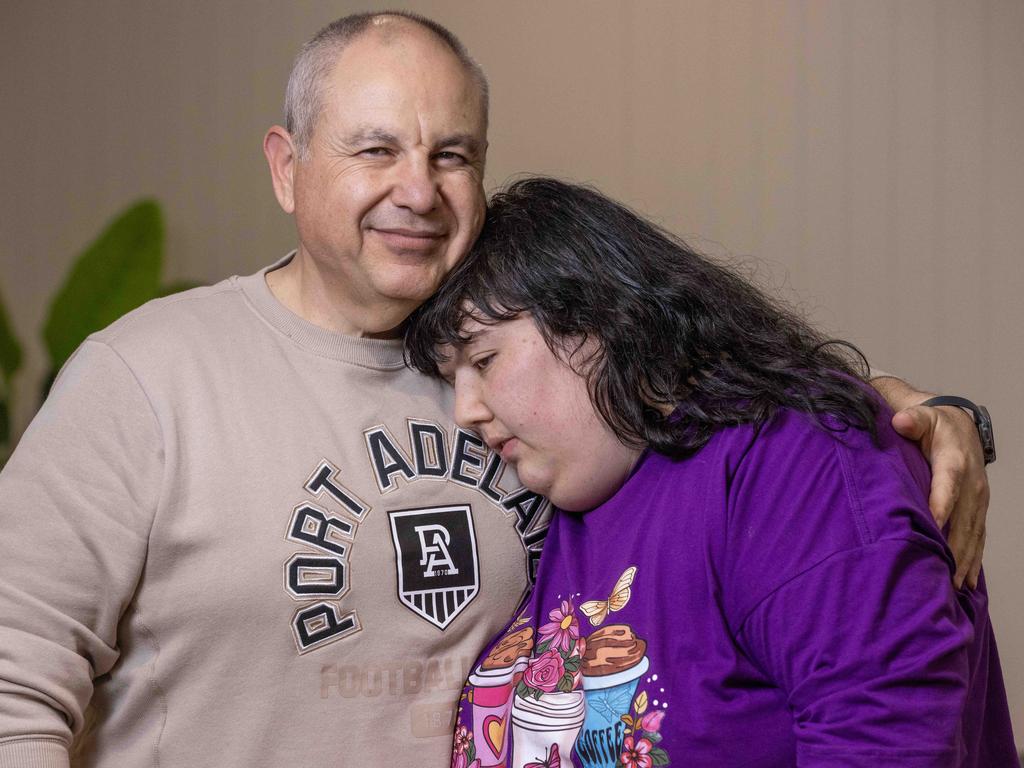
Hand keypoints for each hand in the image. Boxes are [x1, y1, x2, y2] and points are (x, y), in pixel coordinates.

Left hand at [890, 403, 987, 589]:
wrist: (960, 425)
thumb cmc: (934, 423)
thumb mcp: (922, 415)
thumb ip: (912, 419)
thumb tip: (901, 420)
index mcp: (955, 464)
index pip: (947, 489)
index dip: (941, 508)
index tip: (932, 529)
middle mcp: (972, 486)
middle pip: (963, 521)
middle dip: (954, 549)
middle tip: (942, 575)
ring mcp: (978, 499)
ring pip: (973, 535)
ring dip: (965, 561)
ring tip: (955, 587)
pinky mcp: (978, 508)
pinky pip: (979, 536)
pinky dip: (974, 559)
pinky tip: (968, 582)